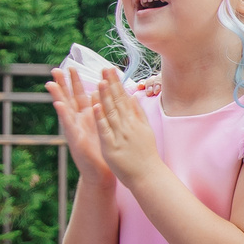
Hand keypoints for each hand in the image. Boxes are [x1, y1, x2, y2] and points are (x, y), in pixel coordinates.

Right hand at [49, 68, 111, 181]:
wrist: (101, 172)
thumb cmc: (102, 149)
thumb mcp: (102, 125)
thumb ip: (100, 110)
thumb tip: (101, 92)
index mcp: (86, 116)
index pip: (79, 95)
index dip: (74, 82)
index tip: (70, 67)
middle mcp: (78, 121)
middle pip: (69, 99)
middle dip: (63, 85)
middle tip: (56, 69)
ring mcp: (75, 130)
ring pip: (65, 110)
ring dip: (58, 97)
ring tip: (51, 84)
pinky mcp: (76, 140)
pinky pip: (70, 126)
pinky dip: (65, 115)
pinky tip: (59, 105)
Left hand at [89, 70, 160, 186]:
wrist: (148, 176)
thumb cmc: (146, 155)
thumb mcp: (145, 130)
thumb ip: (138, 113)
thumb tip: (133, 96)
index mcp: (134, 121)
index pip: (123, 98)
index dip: (116, 83)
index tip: (111, 69)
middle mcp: (128, 126)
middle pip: (117, 102)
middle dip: (110, 84)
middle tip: (104, 68)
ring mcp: (120, 136)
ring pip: (111, 113)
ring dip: (105, 97)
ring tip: (100, 81)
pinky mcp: (112, 147)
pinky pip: (105, 130)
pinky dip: (100, 118)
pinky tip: (95, 106)